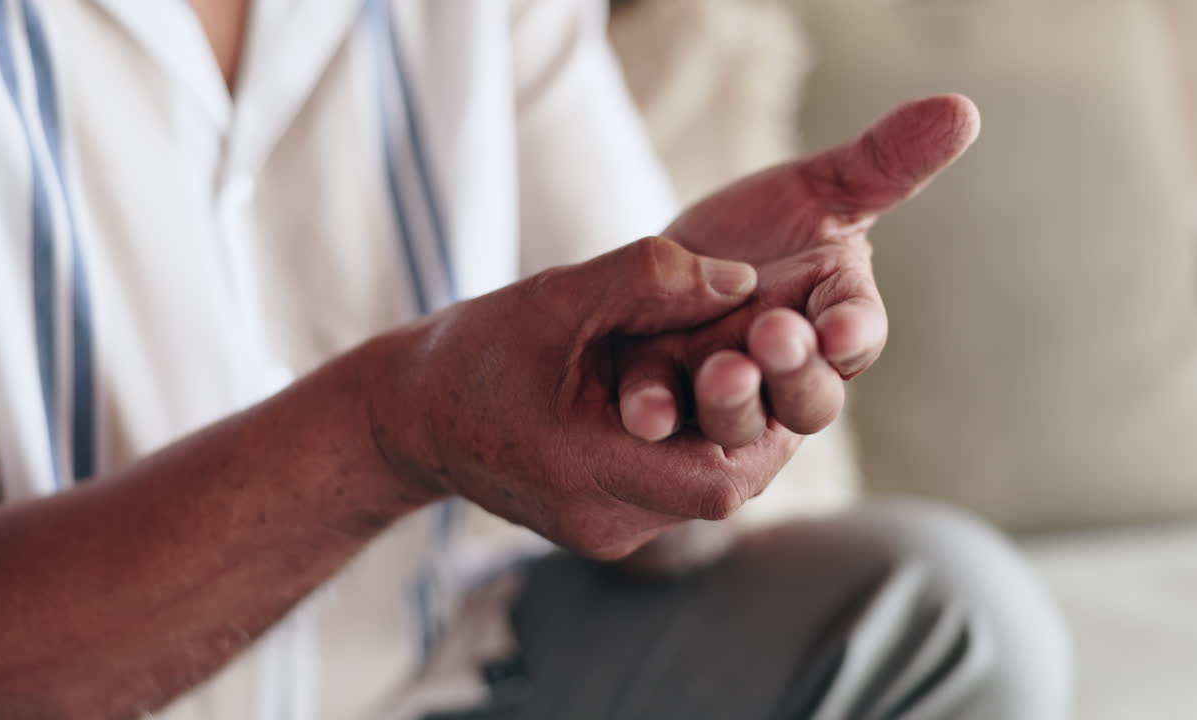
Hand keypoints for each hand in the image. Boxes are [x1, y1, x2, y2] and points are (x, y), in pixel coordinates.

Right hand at [363, 237, 797, 558]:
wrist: (411, 416)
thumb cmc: (476, 352)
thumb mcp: (556, 296)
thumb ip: (648, 277)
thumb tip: (744, 278)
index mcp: (584, 471)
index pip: (719, 480)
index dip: (767, 423)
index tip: (784, 364)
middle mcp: (604, 521)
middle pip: (723, 491)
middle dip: (759, 425)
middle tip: (780, 363)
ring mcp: (605, 534)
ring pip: (704, 494)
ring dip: (732, 435)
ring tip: (747, 372)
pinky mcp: (605, 527)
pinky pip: (674, 494)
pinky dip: (696, 446)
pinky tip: (699, 396)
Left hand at [618, 95, 980, 446]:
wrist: (668, 265)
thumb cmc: (761, 231)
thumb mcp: (819, 188)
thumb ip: (886, 161)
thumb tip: (962, 109)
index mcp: (837, 318)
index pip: (857, 333)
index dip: (853, 332)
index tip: (842, 327)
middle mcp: (792, 375)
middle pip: (809, 396)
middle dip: (794, 370)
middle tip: (773, 335)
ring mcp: (732, 402)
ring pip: (742, 421)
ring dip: (733, 400)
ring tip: (718, 370)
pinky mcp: (671, 409)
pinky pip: (669, 423)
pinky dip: (658, 416)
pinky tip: (645, 409)